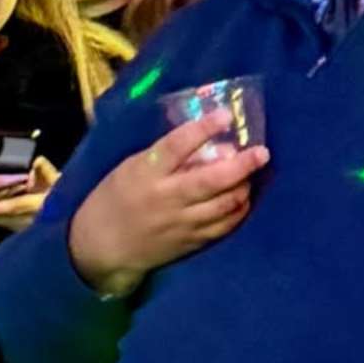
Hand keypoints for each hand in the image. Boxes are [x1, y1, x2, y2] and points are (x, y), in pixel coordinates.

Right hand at [66, 122, 267, 290]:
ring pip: (224, 204)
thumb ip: (164, 158)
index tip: (226, 116)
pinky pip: (224, 226)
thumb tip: (206, 142)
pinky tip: (242, 199)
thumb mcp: (130, 170)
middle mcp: (166, 198)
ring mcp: (181, 223)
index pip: (177, 146)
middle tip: (262, 152)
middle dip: (241, 164)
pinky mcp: (190, 242)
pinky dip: (238, 210)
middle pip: (211, 179)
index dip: (203, 129)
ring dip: (243, 186)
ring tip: (251, 174)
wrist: (101, 247)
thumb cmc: (113, 199)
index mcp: (145, 174)